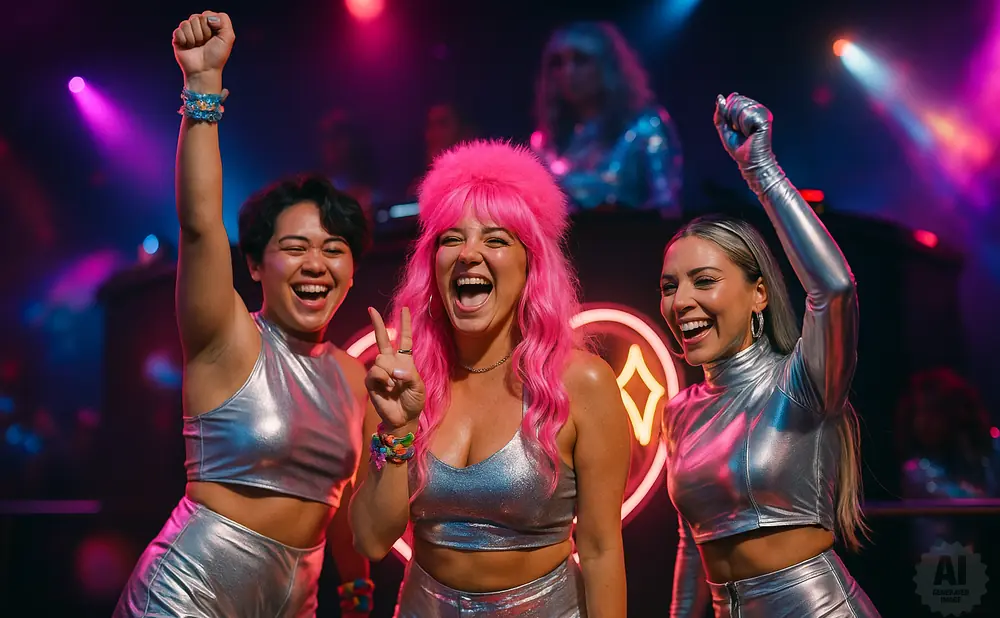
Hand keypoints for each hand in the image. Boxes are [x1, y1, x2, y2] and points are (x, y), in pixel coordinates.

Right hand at [173, 11, 234, 85]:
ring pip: (186, 23)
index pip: (207, 14)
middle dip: (203, 33)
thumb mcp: (228, 37)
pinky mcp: (178, 37)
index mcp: (210, 24)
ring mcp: (187, 31)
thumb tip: (208, 17)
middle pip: (196, 18)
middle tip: (205, 44)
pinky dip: (185, 40)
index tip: (214, 38)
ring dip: (194, 38)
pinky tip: (188, 47)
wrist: (205, 70)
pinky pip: (179, 31)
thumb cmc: (216, 56)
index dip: (211, 26)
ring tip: (197, 46)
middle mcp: (198, 26)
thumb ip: (224, 21)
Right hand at [365, 307, 424, 429]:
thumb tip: (394, 370)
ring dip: (389, 372)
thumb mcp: (418, 386)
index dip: (404, 324)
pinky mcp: (371, 381)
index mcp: (405, 360)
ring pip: (380, 359)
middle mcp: (391, 362)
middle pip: (382, 339)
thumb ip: (409, 375)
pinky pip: (375, 372)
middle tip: (370, 309)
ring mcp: (380, 371)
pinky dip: (383, 380)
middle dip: (377, 324)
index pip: (405, 339)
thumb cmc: (414, 401)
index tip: (404, 308)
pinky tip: (387, 389)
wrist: (404, 418)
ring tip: (394, 386)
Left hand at [714, 93, 775, 170]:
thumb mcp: (725, 129)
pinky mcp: (765, 118)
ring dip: (738, 123)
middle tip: (739, 131)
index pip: (733, 98)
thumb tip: (720, 98)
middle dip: (732, 117)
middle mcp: (757, 108)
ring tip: (745, 133)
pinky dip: (744, 126)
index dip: (728, 112)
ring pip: (741, 106)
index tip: (733, 126)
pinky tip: (750, 133)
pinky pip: (747, 114)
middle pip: (736, 100)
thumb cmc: (739, 147)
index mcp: (749, 108)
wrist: (750, 162)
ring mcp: (762, 112)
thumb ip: (721, 114)